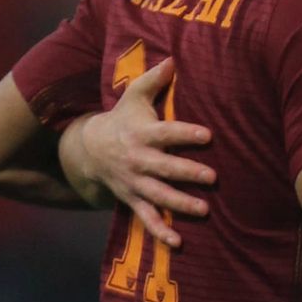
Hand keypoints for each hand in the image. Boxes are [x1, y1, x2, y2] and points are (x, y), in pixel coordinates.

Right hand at [65, 58, 215, 246]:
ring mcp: (134, 183)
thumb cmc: (123, 118)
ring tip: (203, 210)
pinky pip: (146, 218)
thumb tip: (173, 59)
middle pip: (164, 168)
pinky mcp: (132, 199)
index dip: (186, 134)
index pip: (166, 133)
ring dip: (179, 204)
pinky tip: (178, 242)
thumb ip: (153, 80)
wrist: (89, 150)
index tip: (208, 135)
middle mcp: (138, 160)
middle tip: (212, 177)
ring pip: (158, 196)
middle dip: (187, 173)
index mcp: (142, 133)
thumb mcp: (133, 96)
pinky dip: (160, 231)